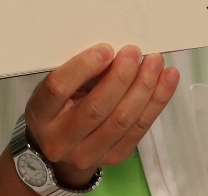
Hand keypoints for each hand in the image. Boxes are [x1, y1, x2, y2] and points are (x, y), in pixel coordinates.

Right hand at [24, 44, 179, 187]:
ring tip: (155, 63)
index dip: (83, 67)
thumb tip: (114, 53)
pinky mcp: (114, 157)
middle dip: (121, 77)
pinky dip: (157, 101)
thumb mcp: (58, 89)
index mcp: (41, 114)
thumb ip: (80, 73)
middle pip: (96, 108)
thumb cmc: (59, 109)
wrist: (59, 150)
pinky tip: (166, 81)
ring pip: (122, 120)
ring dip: (144, 87)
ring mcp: (88, 153)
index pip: (59, 88)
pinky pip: (140, 128)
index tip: (106, 49)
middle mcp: (61, 139)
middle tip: (135, 52)